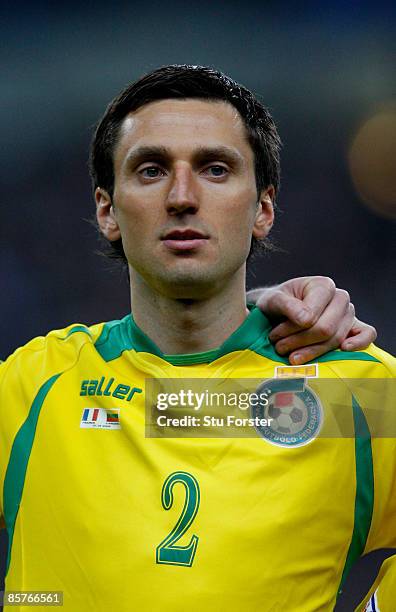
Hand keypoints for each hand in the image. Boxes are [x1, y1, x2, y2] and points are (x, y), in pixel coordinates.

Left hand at [247, 276, 376, 364]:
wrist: (277, 311)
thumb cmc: (277, 303)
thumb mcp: (273, 300)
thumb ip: (286, 306)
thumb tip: (306, 319)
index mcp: (323, 286)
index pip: (314, 314)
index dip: (294, 328)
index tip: (275, 335)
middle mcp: (340, 298)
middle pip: (325, 329)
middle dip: (300, 341)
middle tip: (279, 347)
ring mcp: (348, 313)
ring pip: (336, 339)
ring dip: (311, 351)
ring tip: (289, 354)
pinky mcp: (353, 327)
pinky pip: (367, 334)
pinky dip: (359, 343)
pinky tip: (344, 350)